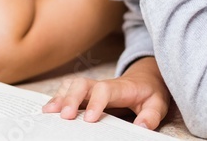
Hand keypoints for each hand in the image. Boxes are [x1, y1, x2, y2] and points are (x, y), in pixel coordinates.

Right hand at [42, 58, 169, 129]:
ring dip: (59, 97)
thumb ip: (151, 115)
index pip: (104, 90)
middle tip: (64, 116)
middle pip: (82, 84)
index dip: (96, 102)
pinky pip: (68, 90)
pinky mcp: (86, 92)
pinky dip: (57, 97)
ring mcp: (92, 87)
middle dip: (70, 98)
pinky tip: (49, 109)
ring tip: (49, 112)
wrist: (145, 79)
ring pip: (72, 85)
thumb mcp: (158, 104)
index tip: (89, 119)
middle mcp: (102, 84)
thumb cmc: (149, 93)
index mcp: (121, 88)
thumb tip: (141, 127)